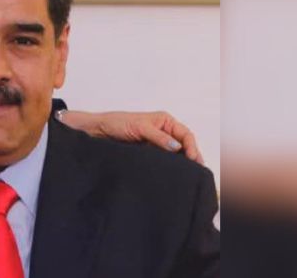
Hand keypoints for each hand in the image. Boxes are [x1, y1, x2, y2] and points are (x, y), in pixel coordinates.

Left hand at [59, 109, 202, 163]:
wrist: (99, 131)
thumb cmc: (117, 123)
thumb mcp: (139, 127)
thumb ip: (158, 137)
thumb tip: (176, 146)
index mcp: (164, 120)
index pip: (185, 134)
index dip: (192, 147)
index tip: (193, 160)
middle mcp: (163, 131)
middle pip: (184, 144)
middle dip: (191, 156)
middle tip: (196, 171)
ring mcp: (157, 142)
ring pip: (175, 154)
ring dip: (181, 162)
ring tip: (187, 175)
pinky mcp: (150, 152)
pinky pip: (164, 159)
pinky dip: (170, 166)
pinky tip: (172, 173)